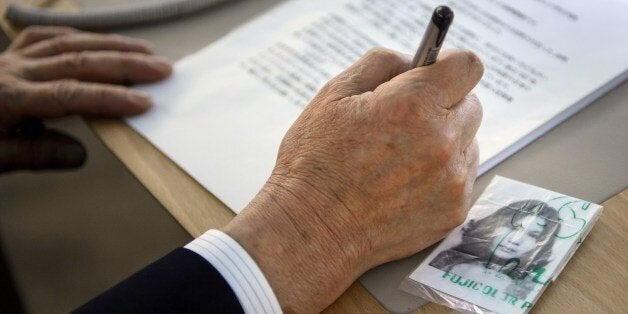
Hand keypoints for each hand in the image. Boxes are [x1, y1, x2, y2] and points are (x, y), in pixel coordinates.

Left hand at [0, 26, 171, 172]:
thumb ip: (37, 155)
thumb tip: (80, 154)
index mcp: (8, 98)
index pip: (71, 94)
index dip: (112, 98)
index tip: (146, 102)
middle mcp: (13, 72)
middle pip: (79, 62)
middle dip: (126, 65)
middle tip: (161, 69)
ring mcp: (11, 59)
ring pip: (68, 43)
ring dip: (111, 46)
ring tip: (144, 50)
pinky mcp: (9, 55)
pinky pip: (46, 36)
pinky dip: (77, 36)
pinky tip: (97, 40)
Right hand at [223, 48, 483, 311]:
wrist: (314, 229)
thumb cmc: (315, 163)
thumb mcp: (335, 94)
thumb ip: (382, 62)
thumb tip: (412, 60)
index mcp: (413, 106)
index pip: (466, 66)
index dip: (447, 65)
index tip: (433, 73)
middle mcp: (442, 142)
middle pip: (470, 103)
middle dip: (443, 103)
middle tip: (407, 118)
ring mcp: (452, 180)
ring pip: (468, 140)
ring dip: (445, 138)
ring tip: (401, 155)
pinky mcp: (454, 210)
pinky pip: (463, 175)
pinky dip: (442, 172)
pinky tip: (405, 180)